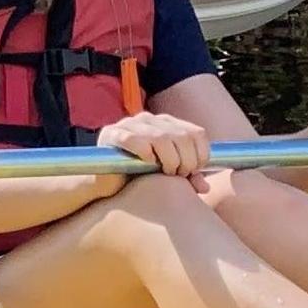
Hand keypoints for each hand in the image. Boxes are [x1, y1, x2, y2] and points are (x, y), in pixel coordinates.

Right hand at [97, 109, 212, 180]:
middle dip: (186, 160)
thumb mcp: (167, 174)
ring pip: (163, 138)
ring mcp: (130, 124)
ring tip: (165, 172)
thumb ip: (186, 177)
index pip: (196, 133)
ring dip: (169, 160)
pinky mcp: (112, 133)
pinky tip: (146, 165)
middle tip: (179, 175)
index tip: (194, 171)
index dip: (201, 154)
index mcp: (166, 123)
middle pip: (182, 136)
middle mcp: (149, 119)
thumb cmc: (137, 176)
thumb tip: (205, 188)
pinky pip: (137, 140)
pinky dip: (146, 154)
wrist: (103, 181)